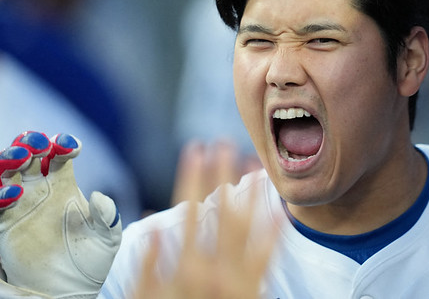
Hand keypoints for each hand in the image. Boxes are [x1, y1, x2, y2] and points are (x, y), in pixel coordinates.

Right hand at [0, 131, 121, 297]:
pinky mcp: (3, 227)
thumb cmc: (91, 260)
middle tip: (38, 144)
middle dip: (29, 143)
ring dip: (8, 159)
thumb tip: (100, 195)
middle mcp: (38, 191)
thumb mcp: (108, 236)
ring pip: (4, 173)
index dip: (63, 144)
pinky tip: (12, 194)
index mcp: (64, 185)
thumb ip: (107, 214)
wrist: (71, 290)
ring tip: (21, 157)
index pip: (59, 155)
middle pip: (27, 156)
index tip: (70, 146)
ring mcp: (19, 207)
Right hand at [133, 143, 276, 298]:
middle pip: (220, 210)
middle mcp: (214, 269)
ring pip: (248, 227)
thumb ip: (148, 265)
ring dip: (251, 195)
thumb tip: (151, 225)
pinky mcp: (255, 289)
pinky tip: (280, 209)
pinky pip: (269, 257)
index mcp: (185, 266)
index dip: (191, 175)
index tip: (194, 148)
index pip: (187, 207)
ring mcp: (238, 279)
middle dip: (222, 174)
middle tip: (226, 143)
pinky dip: (275, 232)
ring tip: (256, 166)